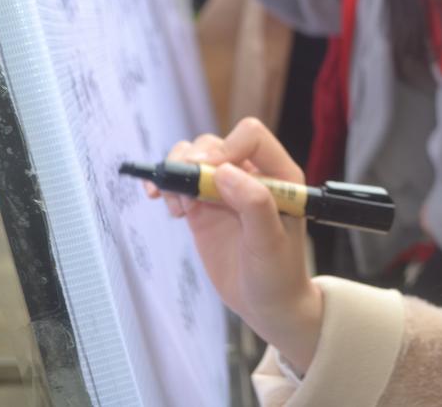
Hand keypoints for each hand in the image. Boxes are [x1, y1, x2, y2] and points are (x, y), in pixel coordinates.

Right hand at [147, 118, 322, 372]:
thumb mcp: (271, 242)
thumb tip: (225, 170)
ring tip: (174, 202)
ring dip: (175, 170)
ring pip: (193, 158)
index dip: (228, 147)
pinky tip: (162, 201)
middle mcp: (251, 175)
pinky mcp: (203, 206)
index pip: (251, 136)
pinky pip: (180, 182)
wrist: (267, 303)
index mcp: (280, 175)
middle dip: (193, 160)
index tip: (212, 174)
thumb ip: (254, 203)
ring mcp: (225, 190)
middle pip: (214, 143)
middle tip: (185, 189)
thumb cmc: (279, 273)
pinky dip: (166, 184)